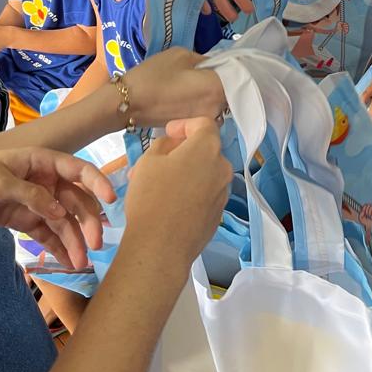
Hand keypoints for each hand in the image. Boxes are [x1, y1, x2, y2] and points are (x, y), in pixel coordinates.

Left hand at [0, 147, 114, 269]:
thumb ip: (30, 195)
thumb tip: (59, 212)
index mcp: (42, 162)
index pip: (78, 170)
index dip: (97, 182)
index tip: (111, 200)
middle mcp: (46, 181)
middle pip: (76, 202)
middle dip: (88, 223)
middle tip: (95, 245)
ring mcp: (37, 202)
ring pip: (64, 223)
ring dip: (75, 241)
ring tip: (81, 263)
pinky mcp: (25, 220)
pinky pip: (48, 235)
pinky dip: (59, 248)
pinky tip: (70, 263)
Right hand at [123, 50, 225, 129]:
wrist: (127, 104)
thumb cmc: (154, 76)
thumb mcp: (180, 55)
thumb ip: (204, 59)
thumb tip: (213, 66)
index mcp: (216, 88)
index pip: (239, 75)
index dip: (234, 66)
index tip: (224, 61)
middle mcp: (217, 109)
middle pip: (231, 91)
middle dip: (223, 80)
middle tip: (206, 71)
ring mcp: (206, 121)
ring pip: (219, 103)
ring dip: (212, 93)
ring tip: (194, 84)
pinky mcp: (194, 127)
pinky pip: (207, 111)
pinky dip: (202, 103)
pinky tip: (187, 96)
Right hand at [124, 119, 232, 267]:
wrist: (161, 247)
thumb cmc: (152, 198)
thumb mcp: (148, 161)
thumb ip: (164, 144)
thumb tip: (174, 145)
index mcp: (208, 148)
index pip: (204, 124)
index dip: (184, 125)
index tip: (169, 133)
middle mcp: (222, 168)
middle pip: (205, 149)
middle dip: (181, 151)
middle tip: (156, 161)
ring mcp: (222, 193)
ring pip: (204, 172)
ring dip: (185, 172)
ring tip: (157, 184)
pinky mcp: (218, 214)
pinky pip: (205, 193)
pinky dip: (191, 190)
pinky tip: (169, 202)